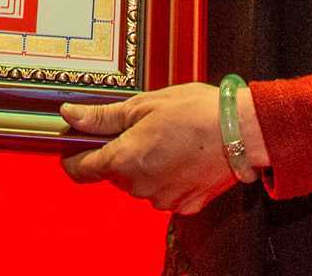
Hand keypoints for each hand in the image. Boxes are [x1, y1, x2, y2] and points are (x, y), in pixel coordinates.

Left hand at [59, 82, 260, 214]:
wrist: (241, 130)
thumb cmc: (195, 112)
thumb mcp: (142, 105)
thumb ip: (102, 117)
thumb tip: (71, 116)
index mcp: (123, 160)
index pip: (80, 169)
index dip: (74, 154)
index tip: (79, 140)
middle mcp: (138, 186)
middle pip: (112, 173)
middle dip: (119, 152)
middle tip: (140, 127)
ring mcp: (162, 199)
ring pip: (138, 183)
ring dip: (144, 164)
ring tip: (166, 138)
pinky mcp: (184, 206)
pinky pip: (163, 191)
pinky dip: (167, 176)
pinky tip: (181, 155)